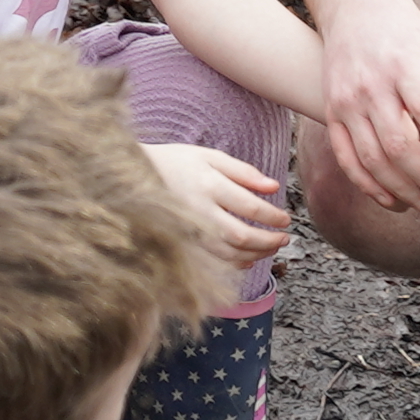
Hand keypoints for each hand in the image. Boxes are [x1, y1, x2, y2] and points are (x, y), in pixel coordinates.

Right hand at [142, 143, 290, 269]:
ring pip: (227, 252)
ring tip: (271, 248)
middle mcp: (199, 210)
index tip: (285, 220)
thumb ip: (243, 171)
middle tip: (284, 239)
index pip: (249, 206)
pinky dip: (234, 262)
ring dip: (255, 254)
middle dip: (267, 241)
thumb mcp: (210, 156)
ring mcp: (189, 229)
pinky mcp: (183, 241)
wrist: (133, 177)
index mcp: (208, 184)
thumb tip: (273, 187)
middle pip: (240, 235)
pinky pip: (213, 258)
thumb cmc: (177, 162)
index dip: (272, 217)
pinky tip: (248, 259)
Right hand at [317, 0, 419, 217]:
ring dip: (400, 189)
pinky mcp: (331, 113)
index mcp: (405, 68)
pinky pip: (347, 158)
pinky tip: (390, 199)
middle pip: (398, 145)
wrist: (358, 10)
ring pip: (372, 158)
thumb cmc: (407, 36)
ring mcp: (347, 102)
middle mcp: (372, 86)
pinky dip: (368, 185)